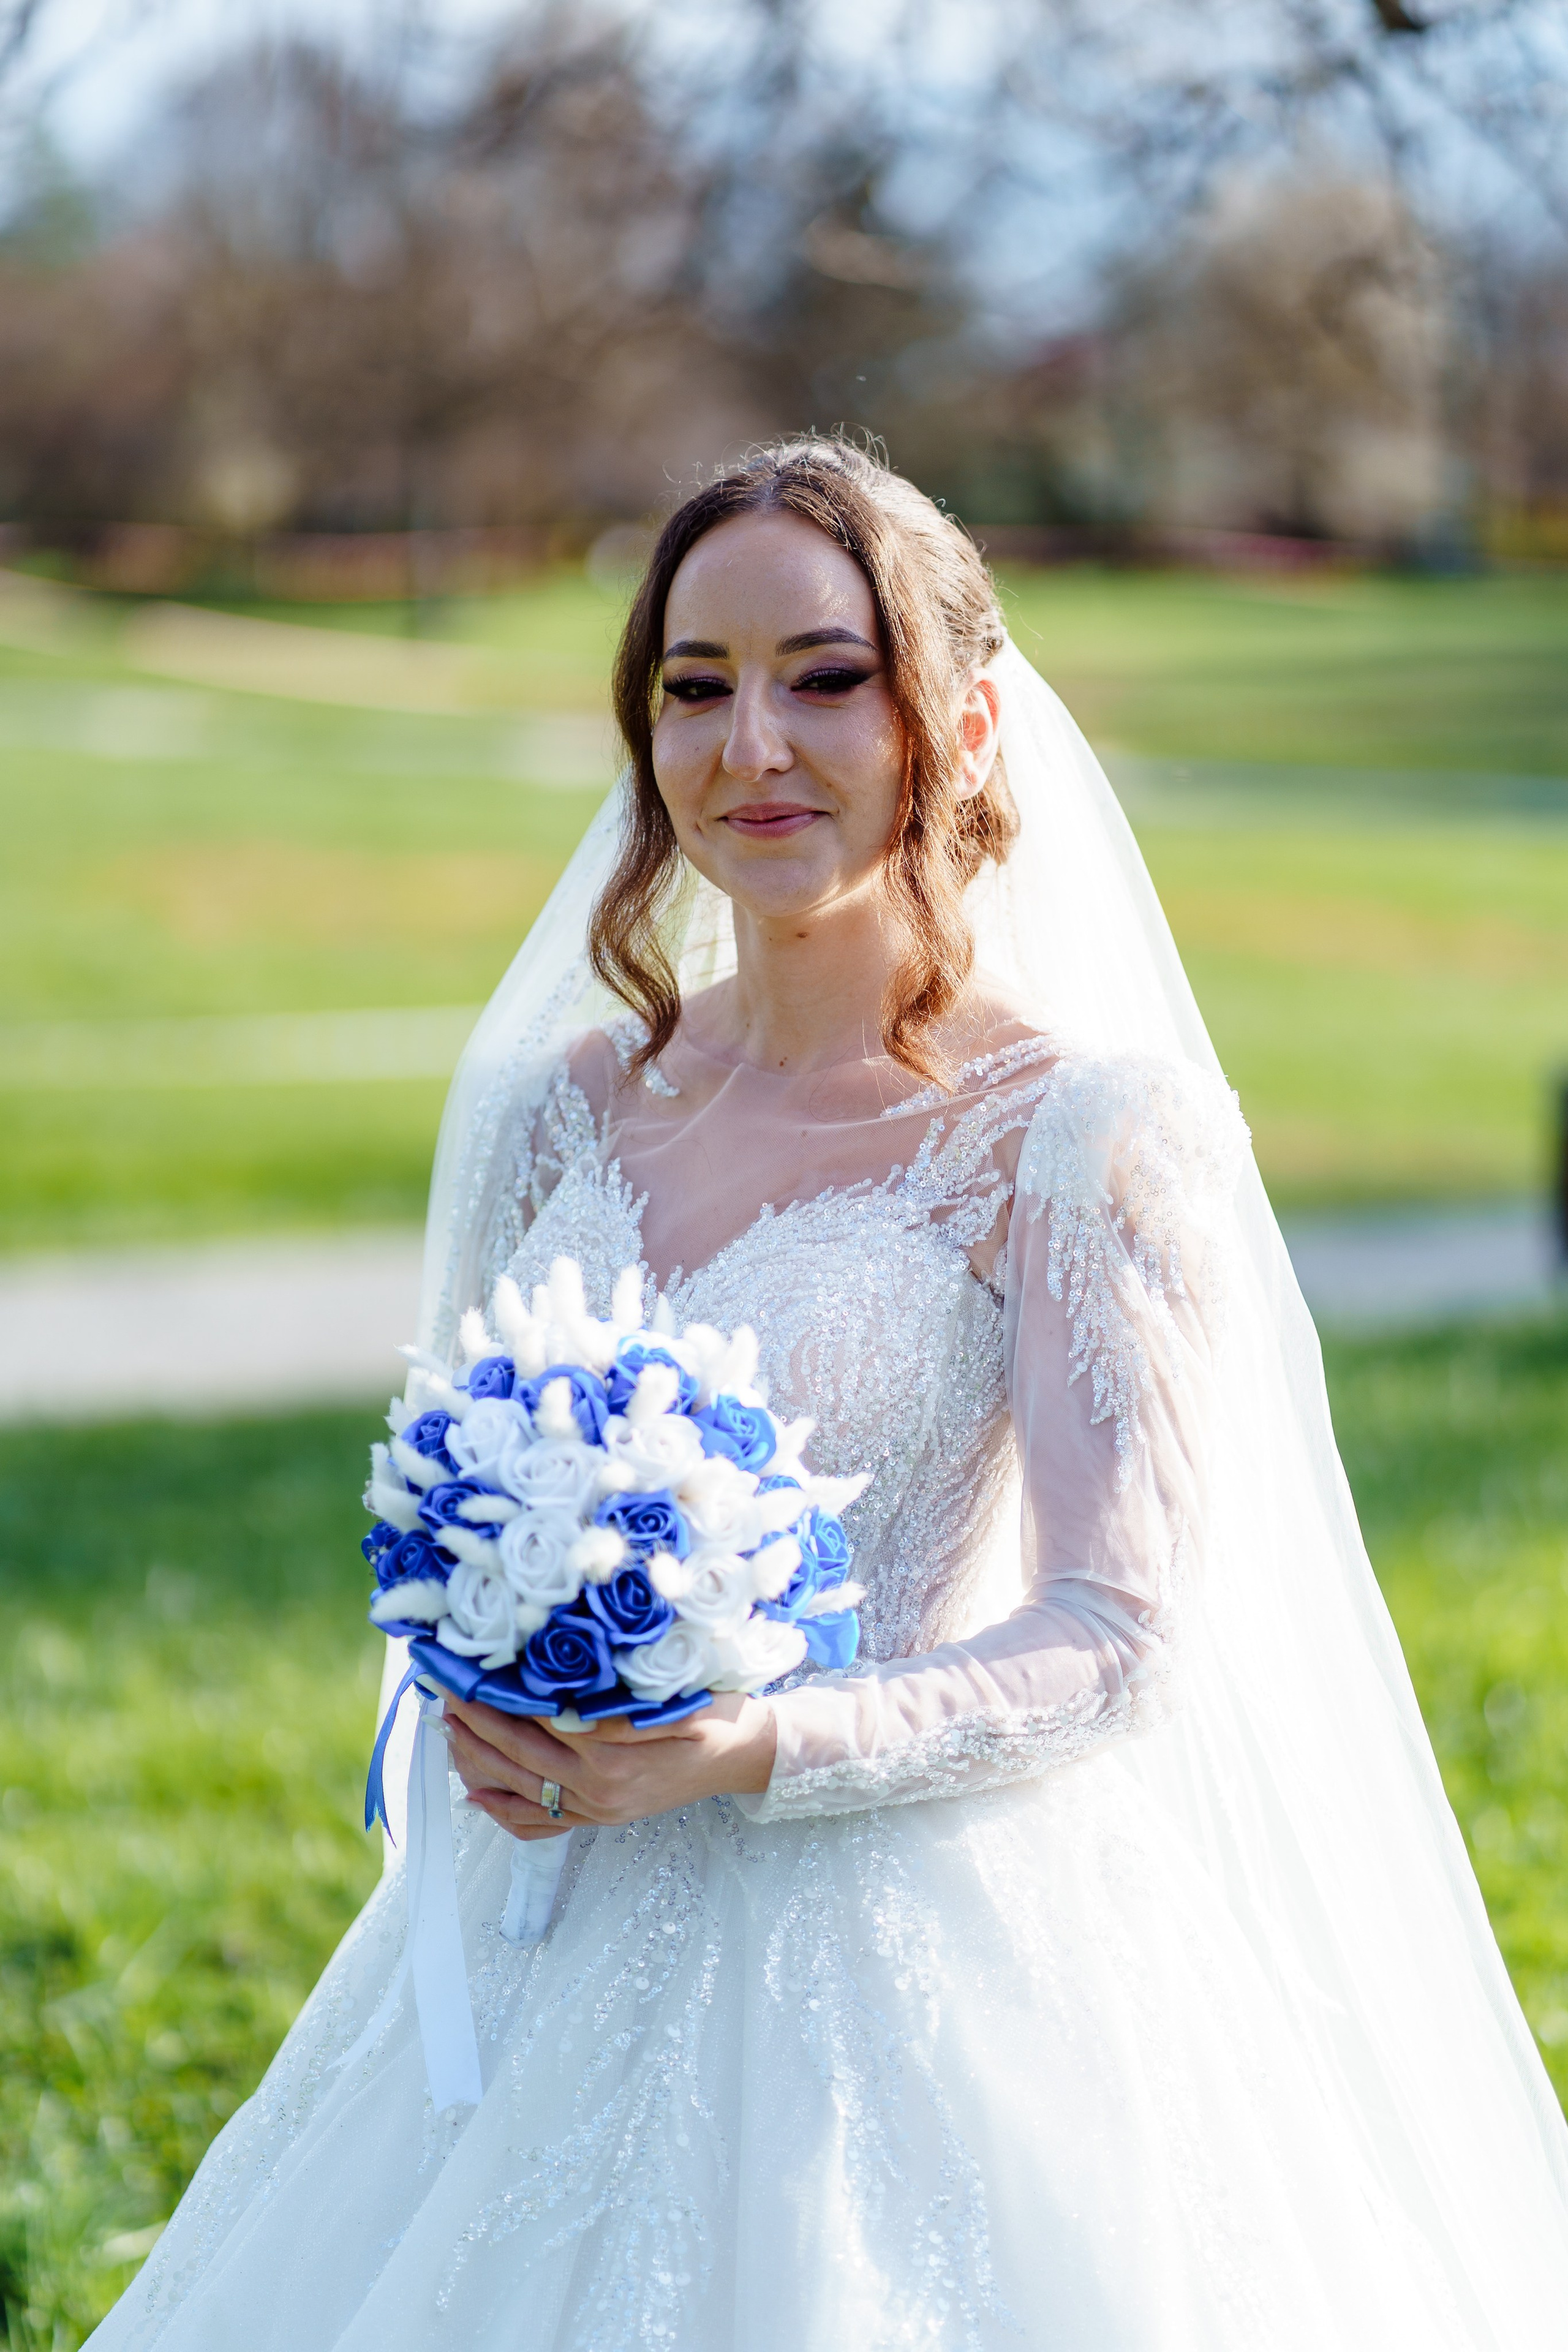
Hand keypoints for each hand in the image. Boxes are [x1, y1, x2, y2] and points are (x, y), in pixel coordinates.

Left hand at [443, 1692, 777, 1842]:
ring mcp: (597, 1810)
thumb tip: (567, 1705)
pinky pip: (540, 1825)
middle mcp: (598, 1790)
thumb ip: (624, 1706)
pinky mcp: (599, 1819)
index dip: (497, 1697)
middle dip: (474, 1724)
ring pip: (520, 1790)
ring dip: (477, 1761)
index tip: (467, 1670)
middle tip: (443, 1692)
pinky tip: (475, 1794)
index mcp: (613, 1756)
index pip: (536, 1723)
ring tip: (448, 1729)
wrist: (747, 1755)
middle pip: (518, 1757)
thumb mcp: (680, 1698)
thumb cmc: (718, 1714)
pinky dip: (502, 1811)